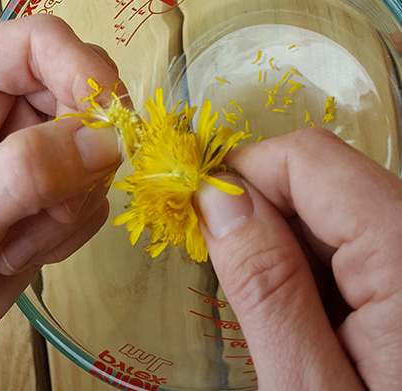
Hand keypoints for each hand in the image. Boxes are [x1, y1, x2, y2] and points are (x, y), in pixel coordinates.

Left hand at [0, 15, 122, 343]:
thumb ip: (28, 172)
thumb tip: (109, 142)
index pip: (41, 45)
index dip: (84, 75)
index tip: (111, 130)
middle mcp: (6, 112)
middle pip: (83, 101)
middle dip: (82, 162)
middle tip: (57, 208)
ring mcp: (37, 151)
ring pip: (97, 155)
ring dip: (72, 206)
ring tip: (22, 242)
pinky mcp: (58, 186)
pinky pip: (97, 192)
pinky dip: (75, 227)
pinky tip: (33, 248)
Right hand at [197, 129, 401, 389]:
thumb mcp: (306, 384)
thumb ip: (264, 284)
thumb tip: (217, 199)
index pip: (308, 158)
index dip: (246, 174)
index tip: (205, 214)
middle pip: (320, 175)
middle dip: (259, 207)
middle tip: (231, 267)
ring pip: (328, 204)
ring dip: (282, 237)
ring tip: (274, 300)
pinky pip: (346, 234)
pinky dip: (307, 256)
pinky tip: (303, 303)